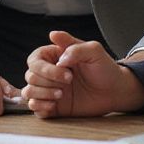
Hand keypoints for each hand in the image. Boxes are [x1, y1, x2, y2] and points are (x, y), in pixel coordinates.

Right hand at [22, 31, 143, 117]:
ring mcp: (50, 90)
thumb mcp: (93, 51)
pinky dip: (39, 107)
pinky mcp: (53, 107)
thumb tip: (52, 36)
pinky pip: (34, 108)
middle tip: (68, 84)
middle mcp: (49, 72)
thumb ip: (73, 45)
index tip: (68, 74)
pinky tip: (53, 106)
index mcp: (54, 56)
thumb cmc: (104, 68)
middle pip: (30, 76)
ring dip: (41, 94)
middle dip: (47, 82)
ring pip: (28, 92)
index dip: (47, 69)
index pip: (35, 60)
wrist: (115, 91)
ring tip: (60, 96)